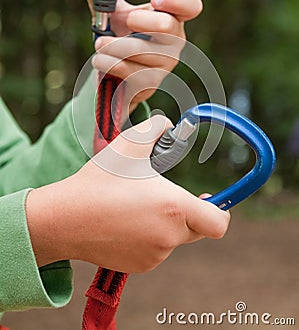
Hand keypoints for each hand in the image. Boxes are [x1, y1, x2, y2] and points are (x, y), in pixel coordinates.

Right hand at [26, 116, 229, 271]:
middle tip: (163, 194)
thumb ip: (156, 128)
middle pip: (197, 228)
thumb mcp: (129, 144)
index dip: (220, 210)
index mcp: (174, 208)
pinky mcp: (140, 267)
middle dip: (187, 212)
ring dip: (165, 223)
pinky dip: (149, 238)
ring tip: (134, 206)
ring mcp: (155, 256)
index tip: (210, 198)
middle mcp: (169, 237)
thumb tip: (170, 125)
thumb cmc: (100, 181)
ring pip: (174, 238)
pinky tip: (125, 223)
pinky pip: (156, 251)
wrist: (65, 219)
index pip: (219, 222)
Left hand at [75, 0, 202, 113]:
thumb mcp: (110, 14)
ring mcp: (165, 64)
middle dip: (141, 21)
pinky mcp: (151, 83)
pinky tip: (101, 60)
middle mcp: (174, 41)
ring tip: (99, 44)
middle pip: (167, 26)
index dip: (177, 1)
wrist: (114, 76)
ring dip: (113, 45)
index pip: (190, 6)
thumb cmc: (119, 38)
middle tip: (125, 21)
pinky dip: (109, 63)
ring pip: (141, 50)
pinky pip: (130, 70)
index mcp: (171, 18)